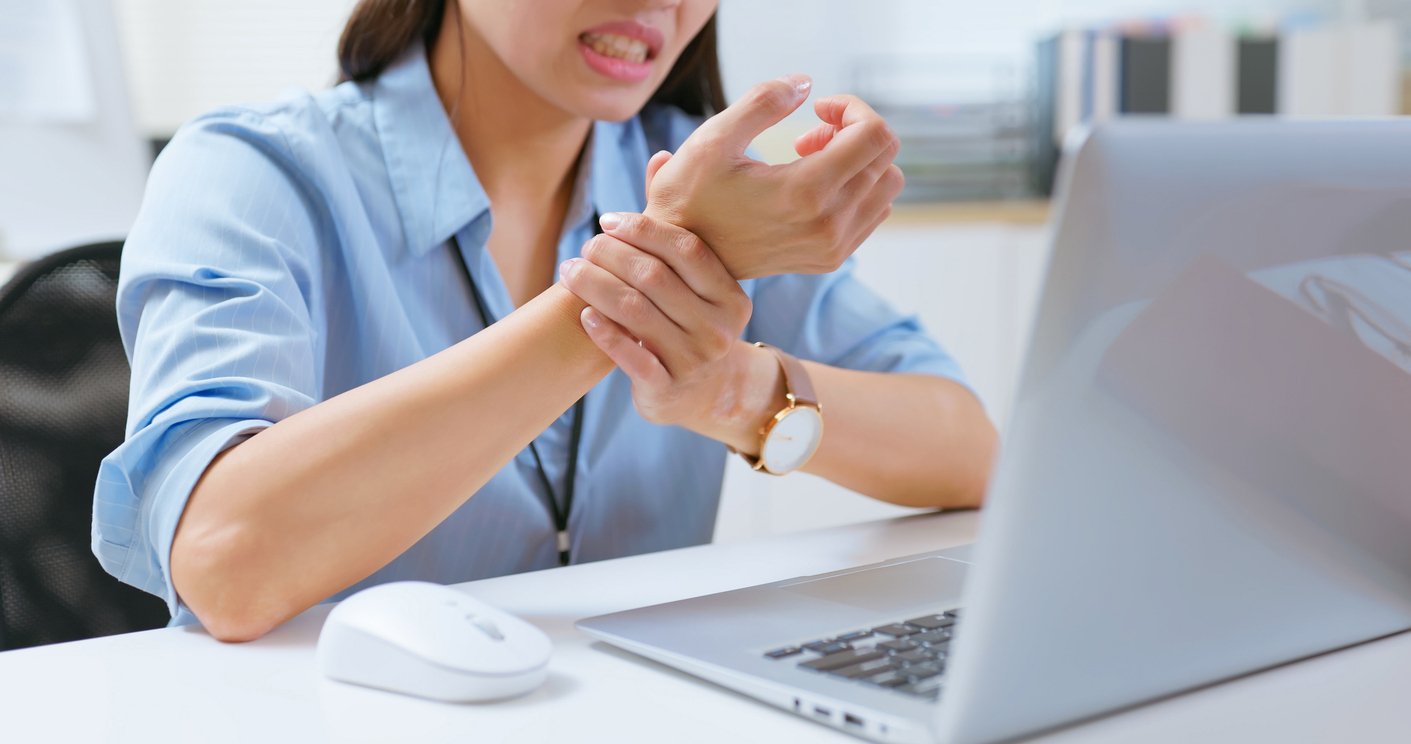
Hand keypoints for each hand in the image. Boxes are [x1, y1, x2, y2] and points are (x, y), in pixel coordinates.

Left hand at [559, 213, 781, 447]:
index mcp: (731, 296)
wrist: (702, 394)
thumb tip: (659, 157)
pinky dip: (603, 331)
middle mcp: (720, 329)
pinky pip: (630, 354)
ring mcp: (696, 361)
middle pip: (655, 278)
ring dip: (595, 287)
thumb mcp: (694, 283)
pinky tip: (583, 314)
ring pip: (635, 311)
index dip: (644, 229)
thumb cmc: (689, 324)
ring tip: (569, 272)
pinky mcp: (668, 388)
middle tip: (584, 247)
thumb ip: (673, 225)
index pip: (686, 250)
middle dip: (612, 255)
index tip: (608, 220)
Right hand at [643, 75, 903, 279]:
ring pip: (887, 185)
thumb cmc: (689, 196)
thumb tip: (806, 85)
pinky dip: (858, 187)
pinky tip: (816, 185)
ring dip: (859, 160)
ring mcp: (833, 247)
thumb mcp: (714, 139)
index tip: (817, 109)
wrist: (681, 261)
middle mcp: (828, 224)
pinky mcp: (831, 259)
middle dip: (853, 131)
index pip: (875, 135)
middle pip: (885, 157)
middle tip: (808, 134)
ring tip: (812, 159)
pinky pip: (874, 212)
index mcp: (805, 192)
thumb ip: (763, 101)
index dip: (852, 107)